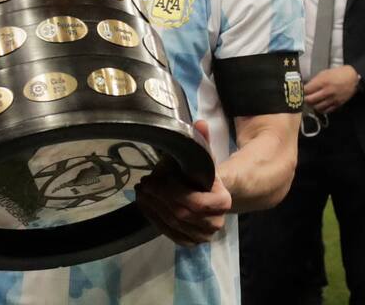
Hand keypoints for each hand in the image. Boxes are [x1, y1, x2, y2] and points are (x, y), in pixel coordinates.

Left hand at [134, 120, 230, 245]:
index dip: (173, 192)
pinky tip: (144, 204)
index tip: (155, 178)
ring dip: (153, 207)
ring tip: (141, 191)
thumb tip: (199, 123)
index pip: (196, 203)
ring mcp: (202, 236)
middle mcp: (215, 223)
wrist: (208, 195)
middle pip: (181, 214)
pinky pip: (168, 233)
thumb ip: (202, 141)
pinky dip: (153, 218)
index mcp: (223, 202)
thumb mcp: (204, 156)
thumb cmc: (203, 174)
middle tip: (143, 183)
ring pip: (173, 224)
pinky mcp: (189, 242)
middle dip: (159, 198)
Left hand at [304, 65, 359, 113]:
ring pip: (317, 107)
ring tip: (311, 102)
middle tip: (303, 98)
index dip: (301, 91)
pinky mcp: (337, 104)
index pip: (307, 90)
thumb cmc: (337, 73)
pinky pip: (326, 110)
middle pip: (310, 100)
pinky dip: (321, 109)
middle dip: (304, 99)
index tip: (299, 91)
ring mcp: (332, 99)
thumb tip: (306, 87)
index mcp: (322, 82)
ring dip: (312, 105)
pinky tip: (319, 106)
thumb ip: (314, 81)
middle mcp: (327, 92)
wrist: (352, 78)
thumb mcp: (324, 73)